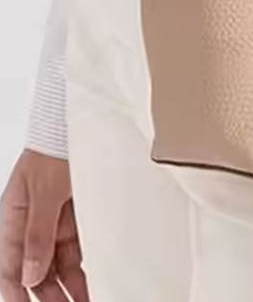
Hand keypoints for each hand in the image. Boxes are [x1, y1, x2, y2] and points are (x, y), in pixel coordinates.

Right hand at [0, 151, 87, 301]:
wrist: (80, 124)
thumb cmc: (55, 149)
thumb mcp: (45, 192)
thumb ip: (38, 233)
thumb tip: (30, 275)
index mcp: (12, 218)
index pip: (8, 266)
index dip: (16, 292)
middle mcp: (31, 225)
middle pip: (34, 271)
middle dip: (48, 297)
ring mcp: (54, 222)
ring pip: (56, 266)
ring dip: (66, 289)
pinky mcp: (75, 218)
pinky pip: (75, 250)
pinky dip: (80, 270)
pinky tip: (89, 287)